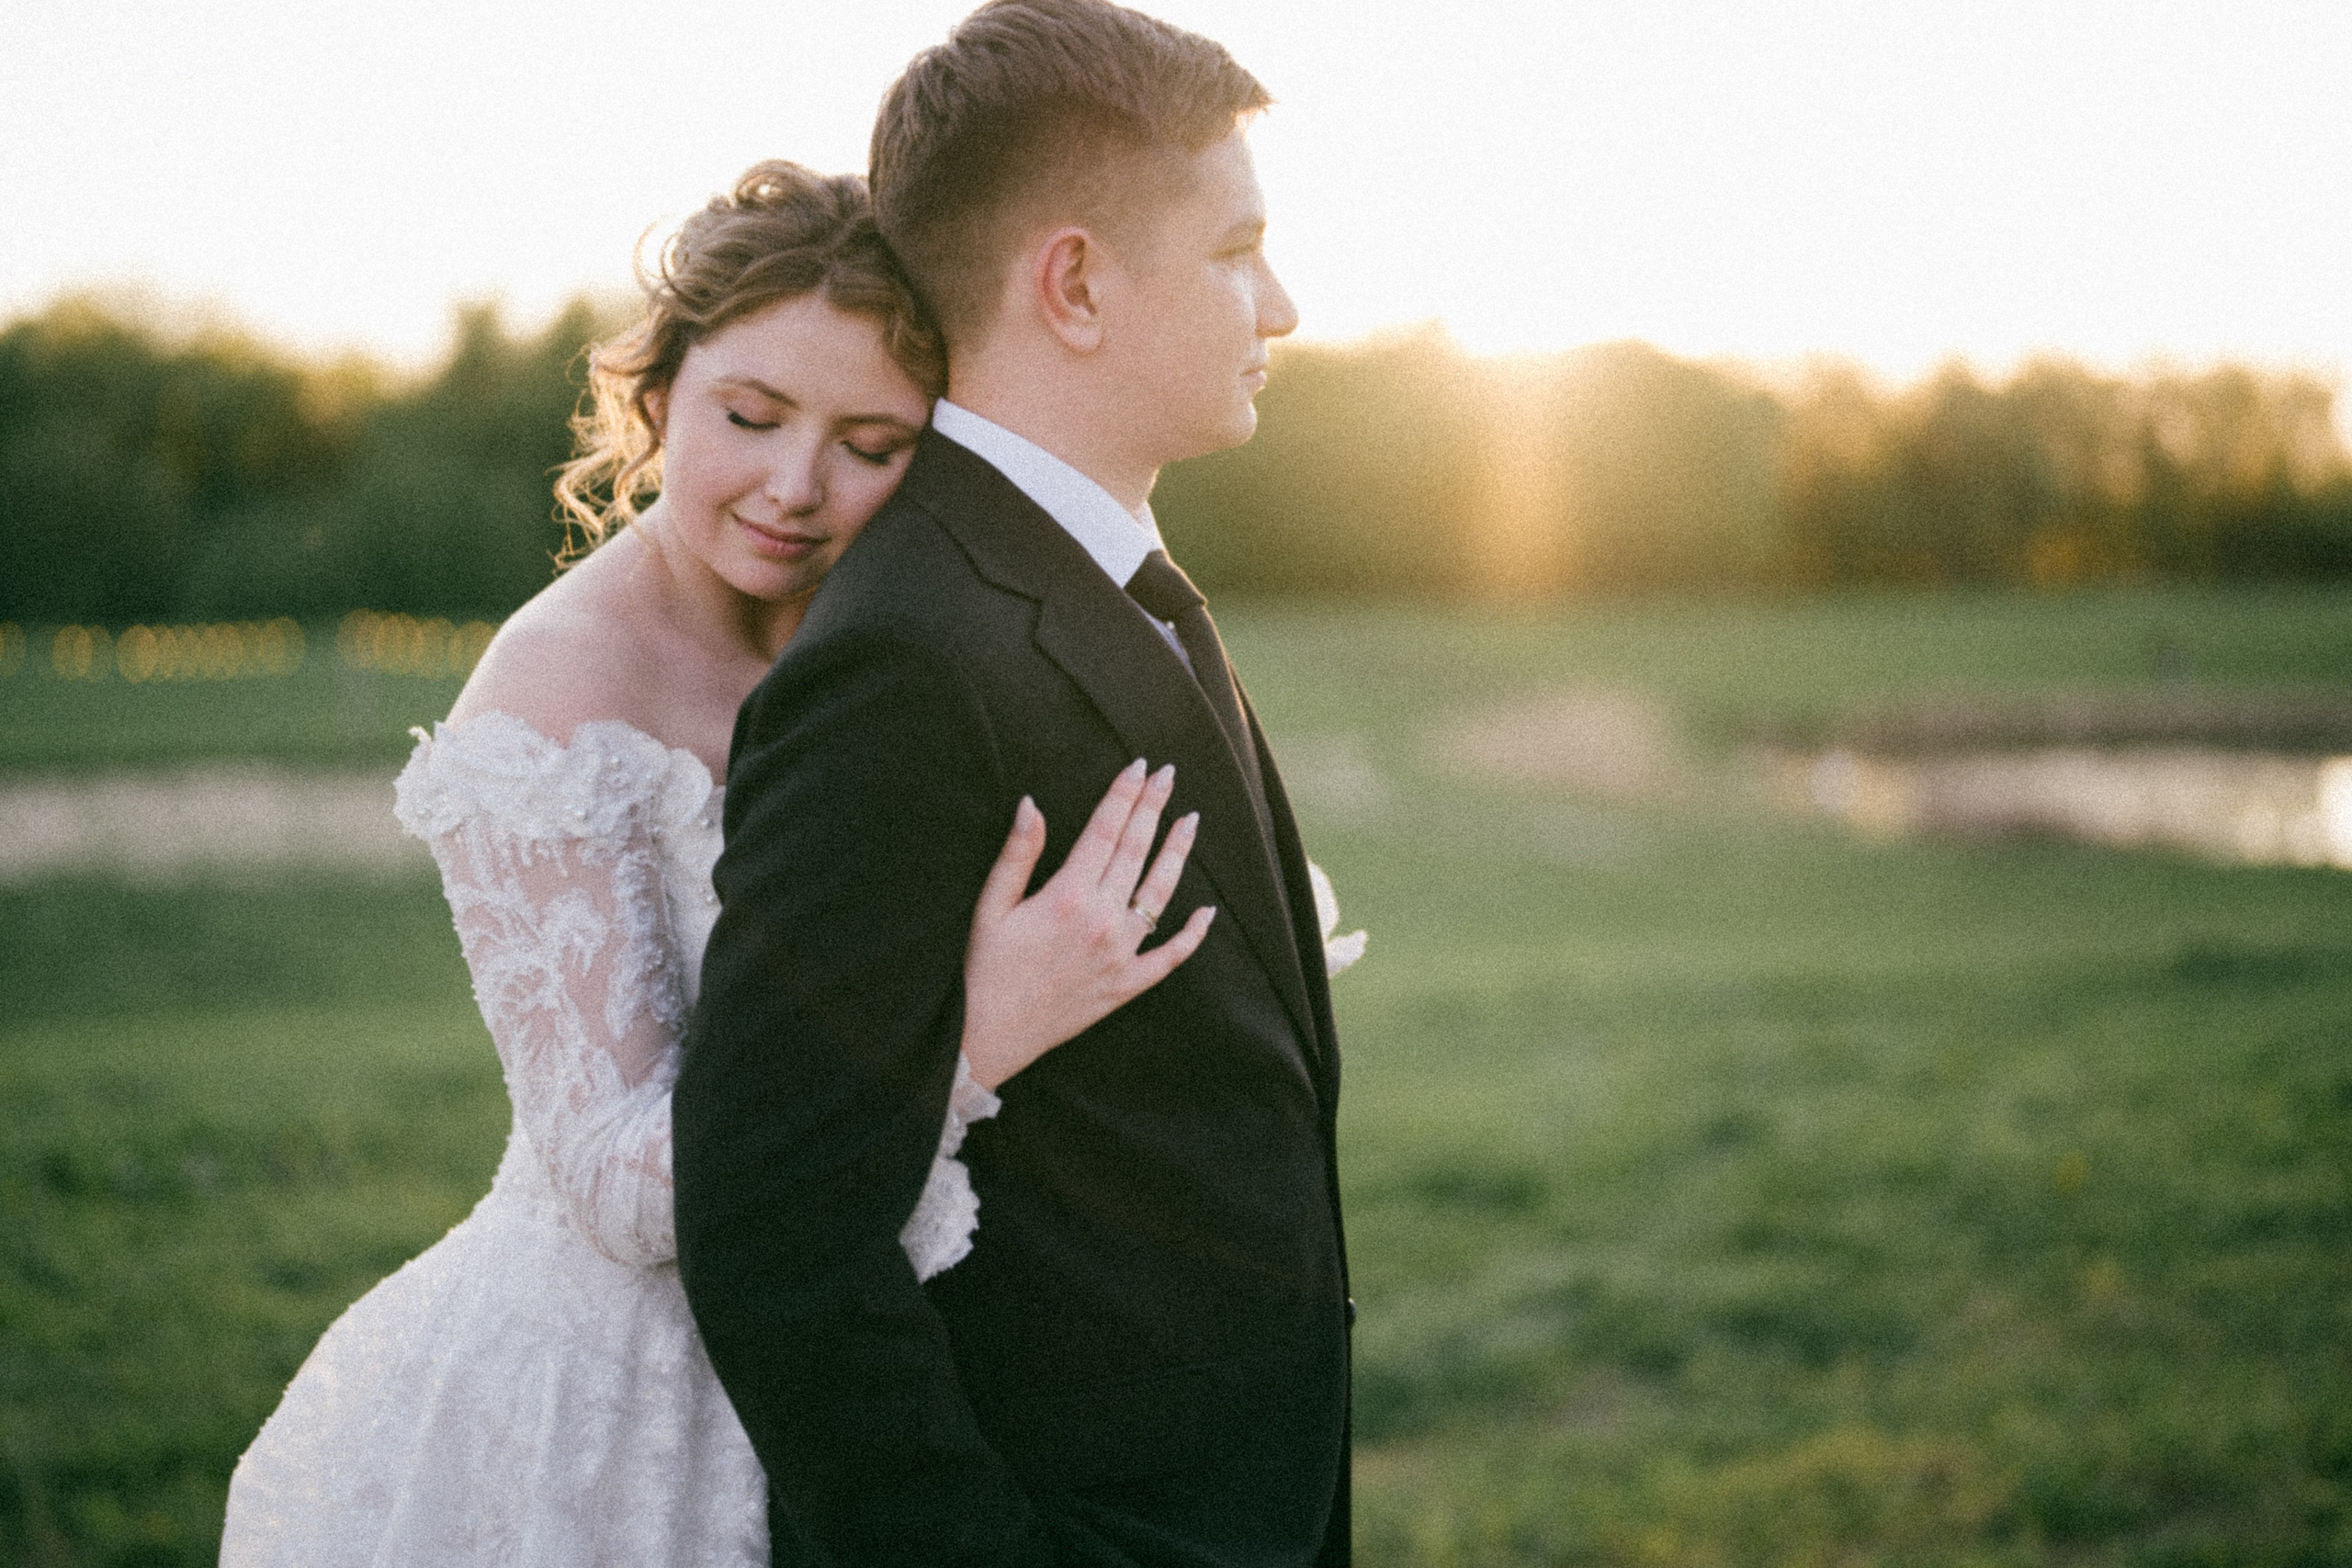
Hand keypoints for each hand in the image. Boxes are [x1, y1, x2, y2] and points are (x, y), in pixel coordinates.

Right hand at [959, 758, 1214, 1090]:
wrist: (988, 1038)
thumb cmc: (983, 970)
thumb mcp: (990, 906)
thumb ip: (1018, 854)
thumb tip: (1032, 804)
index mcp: (1068, 896)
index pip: (1105, 831)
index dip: (1123, 795)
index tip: (1139, 766)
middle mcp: (1102, 921)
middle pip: (1136, 851)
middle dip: (1153, 808)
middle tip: (1169, 774)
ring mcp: (1120, 955)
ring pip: (1159, 894)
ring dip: (1177, 854)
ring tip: (1191, 820)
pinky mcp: (1126, 986)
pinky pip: (1169, 958)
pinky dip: (1191, 935)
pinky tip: (1207, 912)